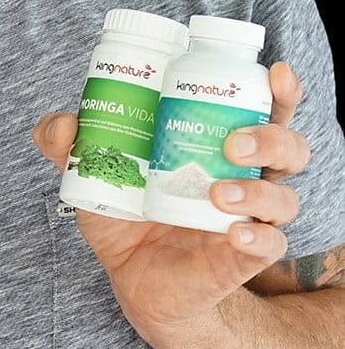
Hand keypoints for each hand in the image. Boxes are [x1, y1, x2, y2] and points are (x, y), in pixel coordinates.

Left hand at [32, 60, 310, 339]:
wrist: (129, 276)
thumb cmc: (122, 210)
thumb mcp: (92, 171)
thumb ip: (69, 143)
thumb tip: (62, 124)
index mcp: (215, 140)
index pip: (261, 107)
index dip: (277, 89)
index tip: (275, 72)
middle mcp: (242, 174)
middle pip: (287, 146)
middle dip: (270, 136)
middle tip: (231, 141)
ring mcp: (246, 216)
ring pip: (283, 197)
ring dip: (258, 191)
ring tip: (219, 193)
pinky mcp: (242, 256)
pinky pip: (270, 245)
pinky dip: (258, 238)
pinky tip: (234, 233)